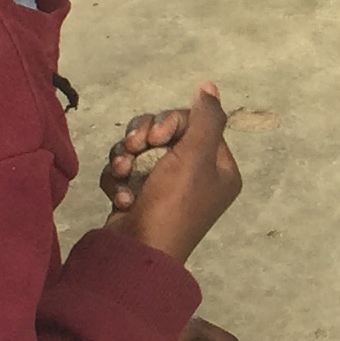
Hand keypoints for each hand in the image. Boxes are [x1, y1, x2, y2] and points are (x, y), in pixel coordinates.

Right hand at [120, 83, 242, 264]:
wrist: (136, 253)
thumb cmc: (173, 205)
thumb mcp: (196, 156)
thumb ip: (206, 118)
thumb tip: (209, 86)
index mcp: (220, 168)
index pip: (195, 123)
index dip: (171, 122)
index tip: (159, 136)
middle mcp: (196, 176)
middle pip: (165, 132)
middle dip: (143, 136)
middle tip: (136, 148)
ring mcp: (166, 187)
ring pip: (140, 148)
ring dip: (126, 156)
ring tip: (123, 173)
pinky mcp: (139, 196)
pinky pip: (125, 171)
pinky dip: (120, 180)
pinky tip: (123, 198)